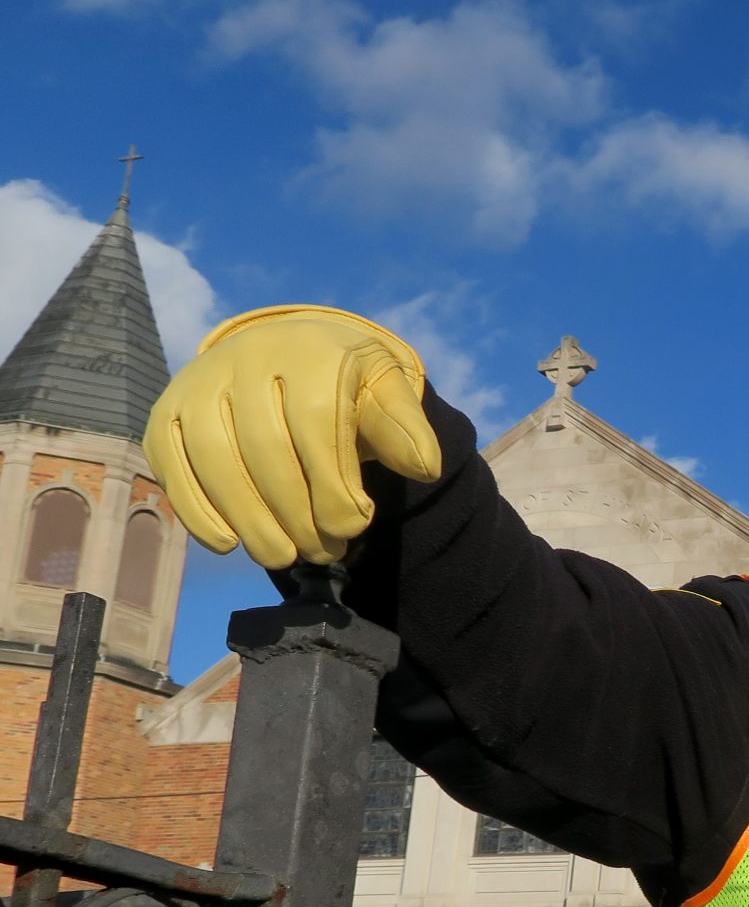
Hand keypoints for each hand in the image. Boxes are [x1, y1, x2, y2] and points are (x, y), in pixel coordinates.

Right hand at [142, 304, 440, 567]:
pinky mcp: (165, 413)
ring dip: (251, 520)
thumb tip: (426, 467)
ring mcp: (197, 384)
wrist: (283, 349)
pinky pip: (172, 464)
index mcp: (308, 351)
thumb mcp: (384, 390)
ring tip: (283, 556)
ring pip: (215, 460)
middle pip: (265, 448)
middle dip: (297, 513)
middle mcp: (243, 359)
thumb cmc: (342, 380)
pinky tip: (230, 543)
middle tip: (324, 552)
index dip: (334, 484)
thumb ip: (404, 426)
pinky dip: (197, 511)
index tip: (356, 526)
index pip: (316, 422)